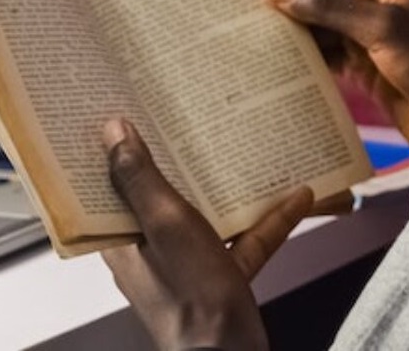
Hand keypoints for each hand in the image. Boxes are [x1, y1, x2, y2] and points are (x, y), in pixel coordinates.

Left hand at [100, 118, 312, 350]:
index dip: (115, 152)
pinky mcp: (224, 276)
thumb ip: (139, 179)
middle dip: (180, 158)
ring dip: (231, 185)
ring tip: (249, 149)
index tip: (125, 113)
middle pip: (162, 195)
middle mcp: (152, 251)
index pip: (109, 188)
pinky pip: (246, 239)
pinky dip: (271, 219)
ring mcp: (190, 264)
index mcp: (124, 240)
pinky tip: (299, 195)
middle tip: (190, 115)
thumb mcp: (164, 225)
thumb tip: (113, 131)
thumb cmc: (192, 294)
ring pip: (207, 213)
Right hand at [263, 0, 408, 160]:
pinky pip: (332, 58)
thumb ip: (328, 7)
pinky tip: (284, 75)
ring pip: (323, 31)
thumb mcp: (382, 29)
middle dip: (290, 15)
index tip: (254, 8)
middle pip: (320, 0)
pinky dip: (312, 64)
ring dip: (298, 42)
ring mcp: (373, 36)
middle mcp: (377, 1)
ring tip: (257, 55)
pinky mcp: (369, 68)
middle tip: (246, 33)